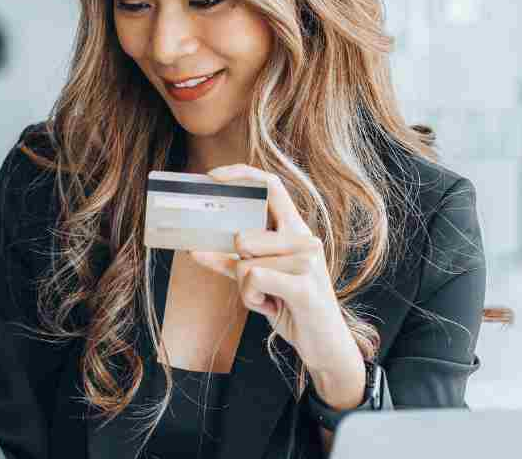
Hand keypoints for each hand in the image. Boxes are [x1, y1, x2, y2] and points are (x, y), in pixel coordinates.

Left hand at [186, 164, 365, 408]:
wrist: (325, 345)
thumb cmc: (293, 308)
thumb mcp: (261, 282)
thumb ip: (233, 262)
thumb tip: (197, 250)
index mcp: (297, 231)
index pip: (271, 186)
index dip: (241, 175)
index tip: (213, 178)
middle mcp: (305, 239)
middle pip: (244, 236)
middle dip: (238, 265)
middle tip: (258, 286)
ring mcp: (307, 260)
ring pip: (244, 262)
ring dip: (246, 289)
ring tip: (269, 299)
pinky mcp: (303, 285)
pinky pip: (252, 278)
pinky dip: (251, 297)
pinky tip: (270, 305)